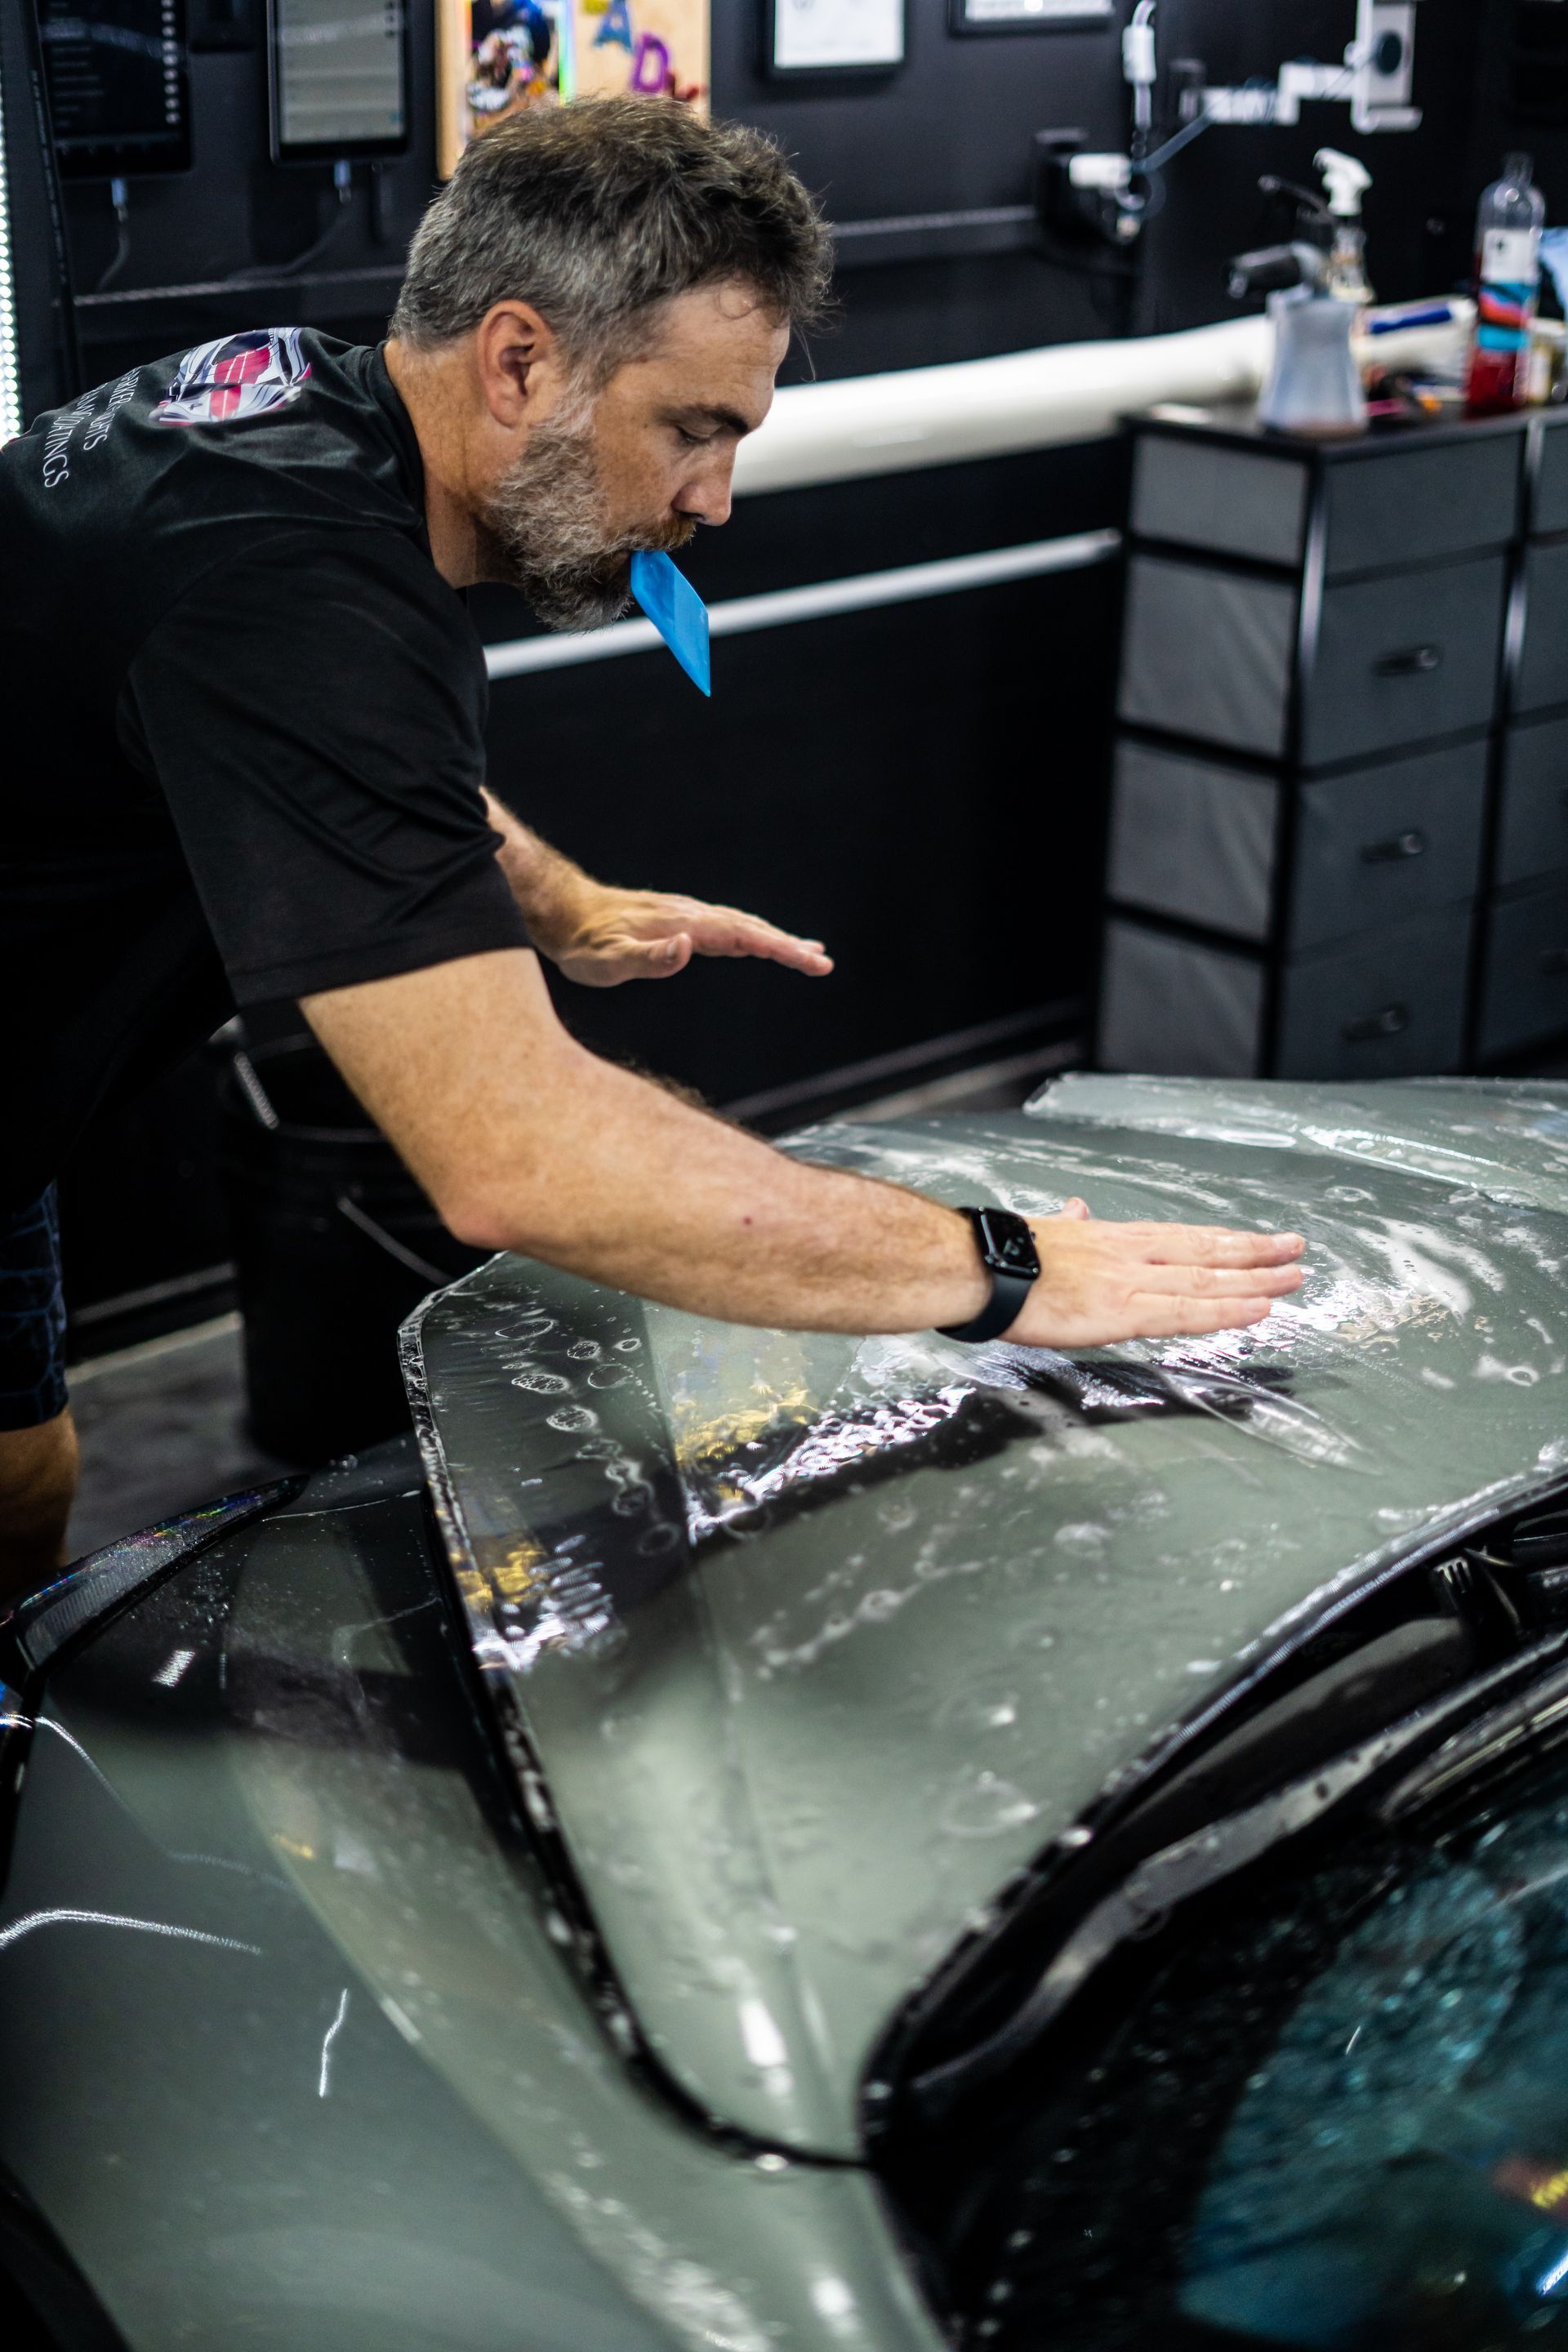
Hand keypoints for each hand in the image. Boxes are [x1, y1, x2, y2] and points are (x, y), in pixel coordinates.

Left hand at [549, 883, 833, 989]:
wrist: (563, 912)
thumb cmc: (582, 943)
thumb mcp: (607, 961)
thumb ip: (647, 957)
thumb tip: (686, 947)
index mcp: (683, 924)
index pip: (742, 936)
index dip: (779, 948)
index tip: (810, 960)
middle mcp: (690, 915)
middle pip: (751, 928)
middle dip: (789, 946)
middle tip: (824, 964)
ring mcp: (686, 916)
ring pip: (741, 926)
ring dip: (776, 939)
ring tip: (809, 953)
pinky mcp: (679, 921)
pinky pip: (726, 928)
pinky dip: (753, 935)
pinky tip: (760, 943)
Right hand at [1004, 1197, 1304, 1347]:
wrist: (976, 1266)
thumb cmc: (1002, 1254)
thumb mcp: (1046, 1228)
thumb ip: (1071, 1223)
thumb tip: (1078, 1208)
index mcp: (1113, 1237)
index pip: (1184, 1237)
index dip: (1226, 1239)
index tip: (1259, 1239)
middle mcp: (1130, 1254)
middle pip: (1206, 1252)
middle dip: (1256, 1253)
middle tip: (1297, 1251)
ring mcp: (1129, 1281)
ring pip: (1206, 1279)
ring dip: (1256, 1280)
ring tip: (1293, 1280)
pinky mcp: (1120, 1312)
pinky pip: (1185, 1313)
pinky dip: (1226, 1310)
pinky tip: (1257, 1310)